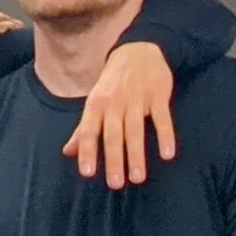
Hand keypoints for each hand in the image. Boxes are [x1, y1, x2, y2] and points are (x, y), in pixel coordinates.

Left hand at [66, 41, 176, 188]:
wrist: (139, 50)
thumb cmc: (112, 83)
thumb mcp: (94, 102)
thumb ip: (83, 129)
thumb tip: (68, 152)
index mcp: (96, 105)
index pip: (88, 131)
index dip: (87, 152)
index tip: (87, 173)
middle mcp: (115, 103)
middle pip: (113, 135)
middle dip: (114, 160)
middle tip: (116, 184)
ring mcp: (138, 99)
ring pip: (136, 130)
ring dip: (137, 155)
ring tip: (138, 178)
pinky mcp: (159, 95)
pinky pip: (163, 118)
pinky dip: (166, 136)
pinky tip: (167, 154)